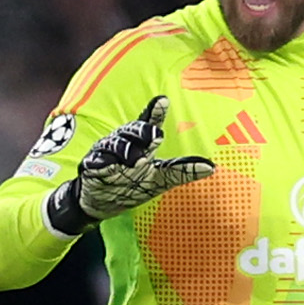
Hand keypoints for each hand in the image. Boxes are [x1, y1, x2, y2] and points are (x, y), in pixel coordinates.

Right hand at [44, 97, 213, 228]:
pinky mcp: (92, 167)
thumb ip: (182, 171)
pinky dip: (102, 163)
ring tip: (138, 160)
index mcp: (141, 144)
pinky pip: (96, 162)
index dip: (155, 112)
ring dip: (127, 150)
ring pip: (116, 145)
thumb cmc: (132, 186)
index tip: (163, 101)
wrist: (101, 204)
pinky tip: (108, 165)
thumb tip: (212, 167)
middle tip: (156, 135)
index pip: (149, 125)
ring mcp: (107, 154)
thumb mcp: (160, 180)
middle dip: (143, 131)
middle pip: (133, 131)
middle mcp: (124, 144)